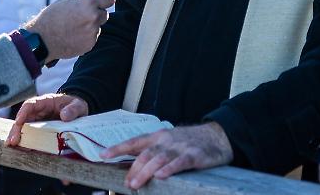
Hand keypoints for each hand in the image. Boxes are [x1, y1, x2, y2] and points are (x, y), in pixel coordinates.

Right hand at [6, 93, 88, 146]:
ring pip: (24, 130)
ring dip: (18, 138)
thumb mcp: (78, 105)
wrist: (77, 112)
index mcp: (45, 102)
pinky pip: (32, 138)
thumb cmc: (75, 105)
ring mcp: (38, 123)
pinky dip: (28, 145)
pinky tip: (25, 152)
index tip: (18, 121)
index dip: (23, 112)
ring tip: (14, 148)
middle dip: (16, 130)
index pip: (30, 105)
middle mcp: (38, 113)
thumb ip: (73, 109)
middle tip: (12, 141)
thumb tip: (64, 116)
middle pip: (23, 119)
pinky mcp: (40, 133)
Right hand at [23, 0, 114, 60]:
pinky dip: (86, 37)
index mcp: (89, 3)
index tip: (100, 1)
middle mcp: (94, 18)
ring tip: (74, 26)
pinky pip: (93, 38)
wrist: (41, 41)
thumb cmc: (50, 18)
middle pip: (105, 14)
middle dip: (96, 13)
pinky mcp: (90, 45)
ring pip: (98, 26)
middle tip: (80, 15)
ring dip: (91, 26)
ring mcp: (93, 33)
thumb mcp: (64, 0)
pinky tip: (73, 35)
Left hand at [102, 122, 232, 189]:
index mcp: (159, 137)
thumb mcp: (169, 142)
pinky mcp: (194, 155)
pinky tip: (161, 176)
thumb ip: (153, 151)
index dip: (118, 148)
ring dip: (145, 172)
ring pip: (158, 159)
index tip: (103, 155)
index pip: (135, 142)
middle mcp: (167, 140)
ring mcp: (180, 147)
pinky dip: (169, 169)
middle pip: (145, 154)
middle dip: (133, 169)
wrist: (217, 136)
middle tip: (126, 183)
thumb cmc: (190, 141)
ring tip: (136, 183)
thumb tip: (134, 166)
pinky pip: (179, 162)